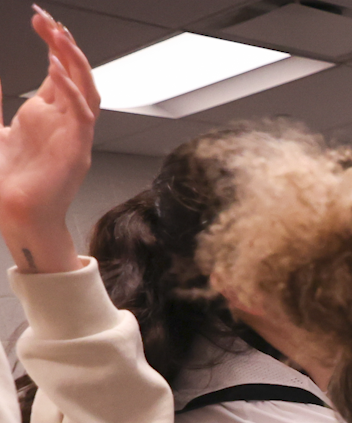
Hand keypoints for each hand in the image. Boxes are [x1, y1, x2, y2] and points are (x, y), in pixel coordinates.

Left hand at [0, 9, 99, 273]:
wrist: (15, 216)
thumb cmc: (8, 185)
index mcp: (43, 116)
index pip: (55, 71)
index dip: (50, 44)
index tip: (38, 20)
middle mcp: (61, 121)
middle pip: (73, 74)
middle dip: (62, 44)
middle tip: (48, 20)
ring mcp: (72, 134)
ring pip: (86, 89)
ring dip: (75, 63)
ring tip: (60, 38)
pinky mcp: (76, 149)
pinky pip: (83, 115)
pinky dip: (73, 91)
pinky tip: (58, 72)